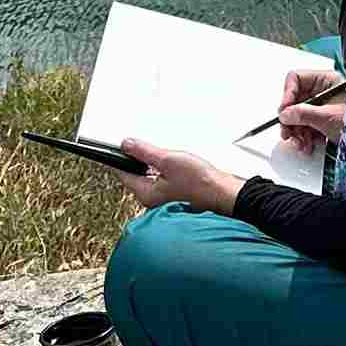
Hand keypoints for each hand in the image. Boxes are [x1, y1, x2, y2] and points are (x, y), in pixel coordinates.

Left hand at [118, 139, 242, 214]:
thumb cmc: (201, 184)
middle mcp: (153, 200)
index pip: (123, 173)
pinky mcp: (177, 196)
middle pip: (136, 176)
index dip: (120, 156)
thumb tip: (127, 145)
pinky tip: (176, 164)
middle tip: (143, 146)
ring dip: (153, 164)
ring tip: (165, 154)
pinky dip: (165, 170)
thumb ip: (144, 152)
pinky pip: (163, 181)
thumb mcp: (168, 160)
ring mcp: (165, 199)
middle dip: (138, 159)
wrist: (225, 195)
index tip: (120, 146)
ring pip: (151, 178)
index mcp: (146, 193)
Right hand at [277, 66, 345, 151]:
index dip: (287, 94)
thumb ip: (304, 114)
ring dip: (296, 132)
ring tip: (301, 143)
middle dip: (290, 119)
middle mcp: (322, 91)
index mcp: (326, 81)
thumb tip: (285, 114)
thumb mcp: (327, 117)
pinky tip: (308, 145)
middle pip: (294, 100)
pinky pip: (304, 126)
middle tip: (287, 132)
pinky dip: (303, 137)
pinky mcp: (322, 121)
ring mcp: (321, 107)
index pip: (296, 79)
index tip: (284, 111)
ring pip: (297, 116)